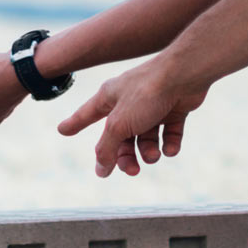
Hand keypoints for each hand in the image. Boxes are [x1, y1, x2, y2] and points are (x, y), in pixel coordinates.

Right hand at [56, 56, 210, 177]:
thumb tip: (100, 169)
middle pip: (121, 136)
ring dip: (149, 151)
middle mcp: (129, 101)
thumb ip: (106, 148)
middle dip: (125, 156)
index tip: (62, 130)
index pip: (87, 114)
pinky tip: (170, 148)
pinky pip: (169, 134)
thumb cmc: (146, 94)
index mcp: (109, 97)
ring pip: (146, 138)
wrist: (184, 76)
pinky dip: (170, 144)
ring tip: (154, 155)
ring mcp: (152, 105)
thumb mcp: (118, 125)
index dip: (75, 123)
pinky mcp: (174, 109)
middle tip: (132, 171)